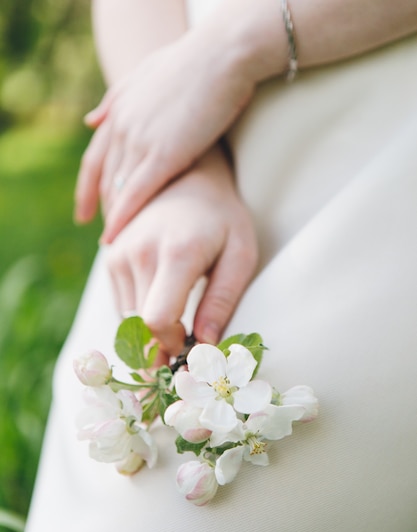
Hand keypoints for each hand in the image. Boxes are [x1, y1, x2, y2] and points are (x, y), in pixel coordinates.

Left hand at [74, 30, 254, 242]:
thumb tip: (90, 121)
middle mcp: (121, 127)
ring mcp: (139, 141)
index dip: (87, 189)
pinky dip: (122, 219)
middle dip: (101, 210)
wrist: (224, 53)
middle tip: (106, 236)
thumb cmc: (197, 62)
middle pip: (103, 179)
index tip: (84, 211)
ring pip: (116, 190)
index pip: (95, 160)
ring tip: (115, 247)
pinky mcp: (163, 154)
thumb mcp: (146, 75)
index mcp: (119, 111)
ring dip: (112, 219)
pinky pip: (135, 194)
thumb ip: (116, 99)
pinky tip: (116, 240)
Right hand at [104, 145, 257, 356]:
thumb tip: (205, 345)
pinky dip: (139, 317)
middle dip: (159, 348)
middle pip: (138, 326)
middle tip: (185, 351)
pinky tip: (163, 306)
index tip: (191, 348)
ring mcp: (119, 254)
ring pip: (126, 319)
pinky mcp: (110, 257)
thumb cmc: (223, 220)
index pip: (157, 319)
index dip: (172, 345)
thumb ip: (222, 301)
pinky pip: (120, 304)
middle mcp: (140, 253)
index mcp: (177, 253)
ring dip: (149, 334)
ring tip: (177, 328)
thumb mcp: (240, 255)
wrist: (188, 179)